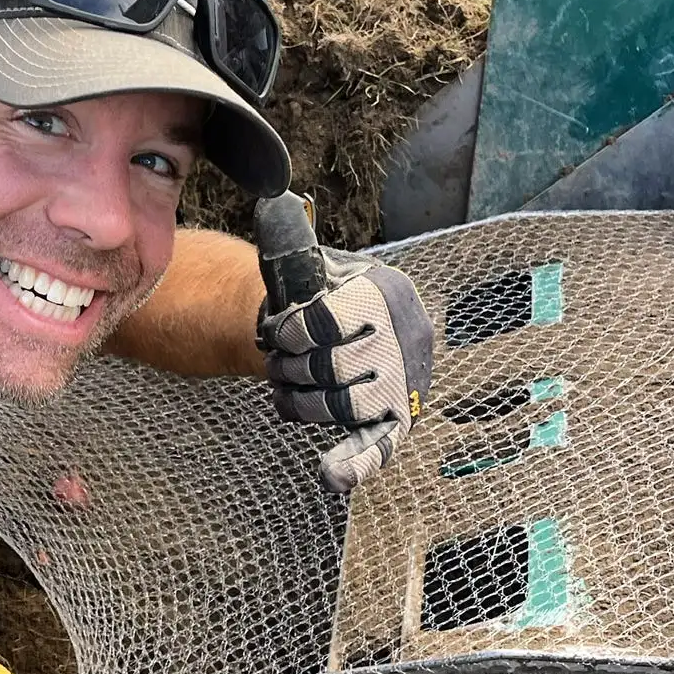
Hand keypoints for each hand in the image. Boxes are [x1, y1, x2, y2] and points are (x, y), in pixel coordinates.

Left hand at [259, 249, 433, 492]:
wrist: (347, 329)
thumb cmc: (320, 297)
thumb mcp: (309, 264)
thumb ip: (291, 240)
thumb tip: (269, 197)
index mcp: (383, 292)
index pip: (327, 320)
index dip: (289, 331)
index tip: (277, 330)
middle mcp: (404, 337)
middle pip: (331, 367)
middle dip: (290, 366)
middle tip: (280, 359)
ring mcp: (403, 382)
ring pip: (341, 405)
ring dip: (300, 400)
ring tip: (288, 386)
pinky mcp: (395, 420)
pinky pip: (378, 447)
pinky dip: (356, 463)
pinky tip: (331, 476)